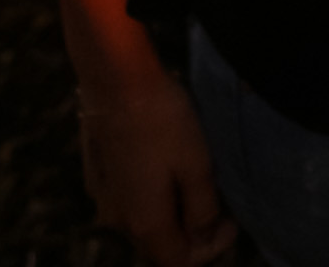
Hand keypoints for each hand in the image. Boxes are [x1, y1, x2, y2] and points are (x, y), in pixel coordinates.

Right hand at [78, 63, 236, 265]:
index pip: (178, 261)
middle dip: (191, 232)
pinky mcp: (96, 174)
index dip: (210, 249)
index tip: (233, 222)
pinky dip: (151, 194)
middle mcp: (117, 220)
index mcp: (145, 224)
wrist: (116, 80)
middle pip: (158, 244)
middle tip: (218, 203)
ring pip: (142, 220)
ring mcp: (103, 198)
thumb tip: (204, 236)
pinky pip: (128, 199)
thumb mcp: (197, 165)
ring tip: (195, 182)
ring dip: (171, 211)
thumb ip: (203, 209)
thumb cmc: (163, 121)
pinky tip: (165, 166)